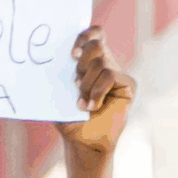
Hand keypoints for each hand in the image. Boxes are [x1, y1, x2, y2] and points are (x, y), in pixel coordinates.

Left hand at [56, 26, 134, 156]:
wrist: (83, 143)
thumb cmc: (70, 120)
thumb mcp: (60, 94)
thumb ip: (61, 74)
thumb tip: (49, 56)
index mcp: (89, 62)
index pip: (93, 34)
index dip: (84, 36)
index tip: (71, 55)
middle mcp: (105, 64)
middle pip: (96, 44)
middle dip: (82, 63)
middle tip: (75, 83)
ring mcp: (117, 74)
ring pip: (101, 62)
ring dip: (86, 84)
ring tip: (81, 103)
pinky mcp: (128, 84)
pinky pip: (110, 75)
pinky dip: (97, 92)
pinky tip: (92, 106)